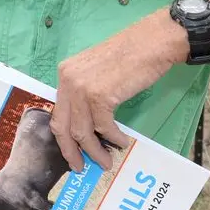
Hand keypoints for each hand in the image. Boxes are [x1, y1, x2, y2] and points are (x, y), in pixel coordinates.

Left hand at [50, 16, 177, 170]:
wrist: (152, 42)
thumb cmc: (131, 56)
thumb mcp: (97, 72)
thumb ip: (86, 92)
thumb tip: (87, 123)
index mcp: (65, 73)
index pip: (58, 113)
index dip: (64, 137)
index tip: (72, 152)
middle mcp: (68, 80)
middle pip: (62, 126)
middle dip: (71, 151)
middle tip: (80, 167)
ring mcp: (82, 88)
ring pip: (82, 132)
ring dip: (95, 151)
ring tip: (107, 161)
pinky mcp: (99, 95)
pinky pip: (103, 127)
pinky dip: (113, 138)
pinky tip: (122, 141)